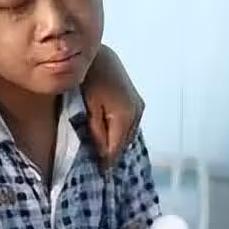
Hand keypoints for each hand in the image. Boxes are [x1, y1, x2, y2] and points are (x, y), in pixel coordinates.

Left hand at [82, 44, 144, 168]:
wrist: (98, 54)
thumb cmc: (89, 79)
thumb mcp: (89, 108)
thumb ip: (97, 132)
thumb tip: (102, 152)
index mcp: (125, 116)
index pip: (116, 148)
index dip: (107, 162)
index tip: (99, 173)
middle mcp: (137, 113)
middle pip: (124, 143)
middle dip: (112, 153)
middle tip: (98, 165)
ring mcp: (139, 106)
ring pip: (128, 134)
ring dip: (117, 142)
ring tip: (103, 151)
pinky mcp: (137, 100)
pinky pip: (130, 123)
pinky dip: (120, 131)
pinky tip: (110, 133)